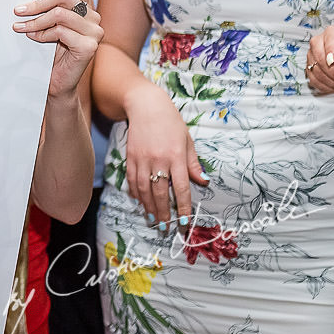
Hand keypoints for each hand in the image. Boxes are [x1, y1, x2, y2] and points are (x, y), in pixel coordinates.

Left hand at [12, 0, 101, 99]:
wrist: (57, 82)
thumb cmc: (50, 51)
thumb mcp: (48, 24)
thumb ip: (48, 7)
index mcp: (85, 7)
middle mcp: (93, 17)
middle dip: (37, 3)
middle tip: (18, 11)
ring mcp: (94, 32)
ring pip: (60, 13)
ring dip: (35, 20)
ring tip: (20, 27)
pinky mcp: (89, 46)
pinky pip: (60, 31)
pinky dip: (42, 33)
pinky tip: (32, 37)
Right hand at [122, 82, 206, 235]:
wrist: (145, 106)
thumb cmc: (171, 122)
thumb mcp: (187, 141)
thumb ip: (193, 163)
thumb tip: (203, 182)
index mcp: (176, 156)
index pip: (181, 188)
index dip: (183, 207)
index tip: (184, 222)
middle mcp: (158, 160)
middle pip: (161, 193)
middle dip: (163, 213)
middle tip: (165, 228)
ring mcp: (142, 159)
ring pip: (144, 189)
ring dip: (148, 207)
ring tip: (152, 220)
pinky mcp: (130, 157)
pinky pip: (132, 179)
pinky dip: (136, 193)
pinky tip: (140, 202)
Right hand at [306, 25, 333, 106]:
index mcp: (333, 33)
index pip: (328, 40)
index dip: (330, 51)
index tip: (332, 62)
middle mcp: (319, 43)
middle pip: (319, 58)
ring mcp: (312, 56)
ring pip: (316, 71)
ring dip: (331, 81)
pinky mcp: (310, 68)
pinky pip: (314, 80)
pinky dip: (326, 86)